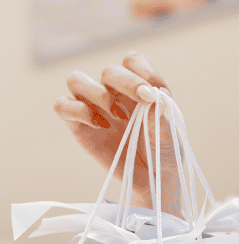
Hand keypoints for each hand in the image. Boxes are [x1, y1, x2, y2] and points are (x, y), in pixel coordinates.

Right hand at [54, 52, 178, 211]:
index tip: (153, 94)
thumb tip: (154, 99)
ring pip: (76, 79)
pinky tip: (99, 126)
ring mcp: (95, 108)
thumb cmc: (164, 155)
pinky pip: (62, 105)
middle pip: (108, 70)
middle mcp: (115, 93)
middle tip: (140, 103)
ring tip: (115, 116)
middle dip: (125, 82)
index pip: (132, 60)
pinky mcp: (79, 126)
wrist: (153, 182)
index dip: (141, 71)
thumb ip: (163, 119)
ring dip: (96, 93)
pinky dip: (76, 110)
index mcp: (140, 88)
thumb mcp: (171, 139)